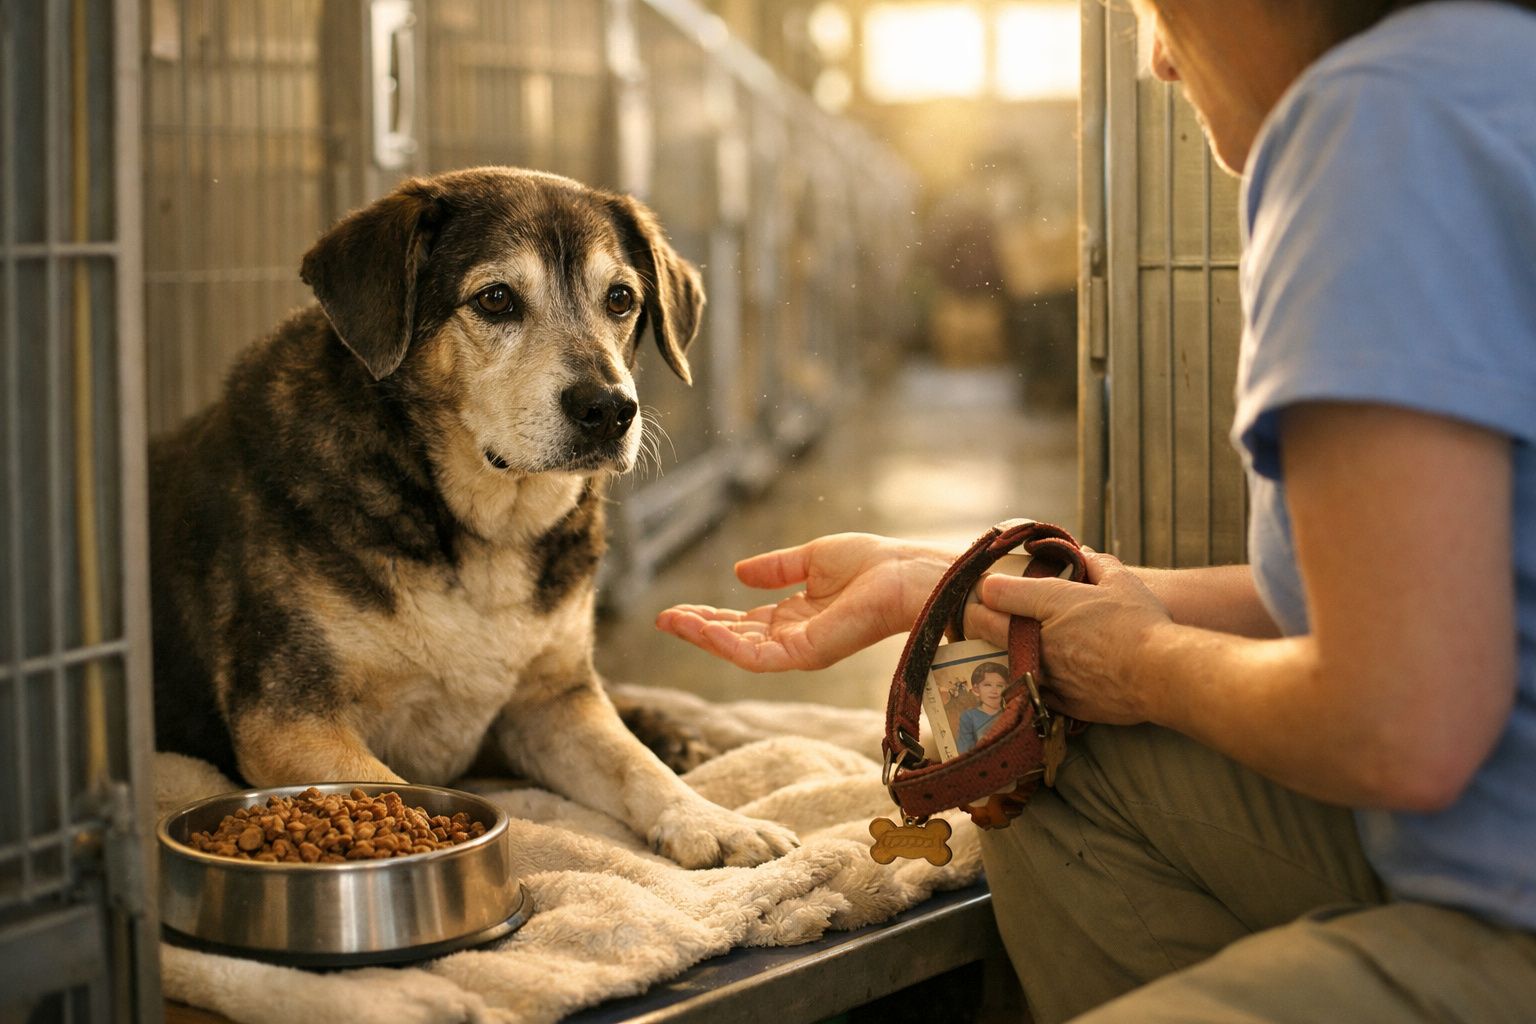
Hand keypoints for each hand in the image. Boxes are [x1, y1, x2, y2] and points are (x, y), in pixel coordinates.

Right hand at [655, 533, 955, 671]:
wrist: (906, 574)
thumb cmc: (874, 564)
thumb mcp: (812, 558)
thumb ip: (776, 568)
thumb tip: (738, 573)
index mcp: (796, 617)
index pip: (743, 625)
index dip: (710, 618)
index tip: (677, 610)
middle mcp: (794, 638)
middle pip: (736, 640)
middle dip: (698, 630)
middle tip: (663, 618)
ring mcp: (799, 649)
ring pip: (739, 652)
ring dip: (704, 637)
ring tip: (672, 621)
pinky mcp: (807, 654)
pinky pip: (757, 656)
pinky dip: (727, 644)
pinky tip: (703, 628)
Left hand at [975, 551, 1172, 724]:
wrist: (1160, 676)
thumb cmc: (1142, 624)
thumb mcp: (1121, 581)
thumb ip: (1096, 563)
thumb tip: (1082, 552)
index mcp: (1049, 602)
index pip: (993, 591)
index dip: (983, 588)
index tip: (983, 587)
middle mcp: (1036, 638)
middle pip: (982, 626)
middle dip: (972, 617)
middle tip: (971, 612)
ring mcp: (1042, 672)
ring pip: (997, 659)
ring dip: (992, 649)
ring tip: (992, 642)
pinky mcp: (1054, 701)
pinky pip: (1023, 687)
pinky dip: (1019, 677)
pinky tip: (1025, 671)